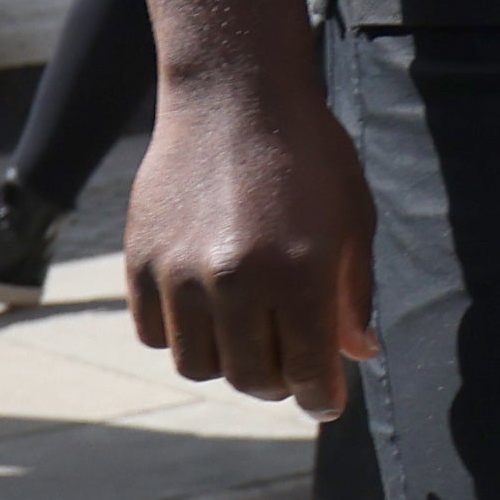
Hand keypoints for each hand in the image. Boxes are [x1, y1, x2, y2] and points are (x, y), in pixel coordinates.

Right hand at [124, 77, 382, 412]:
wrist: (234, 97)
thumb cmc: (308, 156)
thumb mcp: (351, 220)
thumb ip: (353, 294)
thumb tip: (358, 355)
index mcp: (297, 274)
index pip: (306, 371)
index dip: (320, 397)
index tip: (325, 402)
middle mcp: (234, 281)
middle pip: (249, 378)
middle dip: (278, 382)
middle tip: (290, 364)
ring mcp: (179, 273)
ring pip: (198, 365)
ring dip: (227, 362)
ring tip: (250, 336)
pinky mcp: (140, 260)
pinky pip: (154, 333)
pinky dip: (182, 335)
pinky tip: (208, 310)